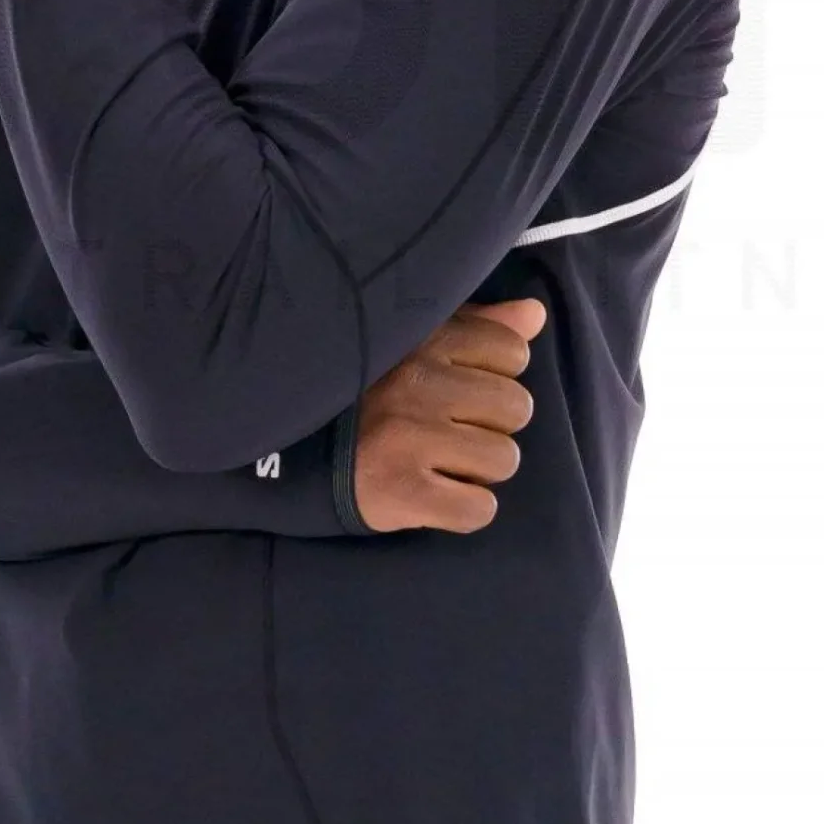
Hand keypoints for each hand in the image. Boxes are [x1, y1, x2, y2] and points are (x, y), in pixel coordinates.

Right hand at [351, 298, 547, 533]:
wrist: (288, 451)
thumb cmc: (364, 394)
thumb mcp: (416, 344)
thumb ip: (479, 326)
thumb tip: (535, 314)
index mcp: (422, 341)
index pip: (512, 351)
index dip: (494, 375)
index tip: (460, 390)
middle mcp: (417, 383)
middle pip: (516, 408)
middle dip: (490, 425)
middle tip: (451, 431)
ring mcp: (410, 438)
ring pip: (503, 459)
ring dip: (478, 469)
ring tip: (440, 462)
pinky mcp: (403, 491)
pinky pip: (479, 509)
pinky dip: (463, 509)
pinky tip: (435, 494)